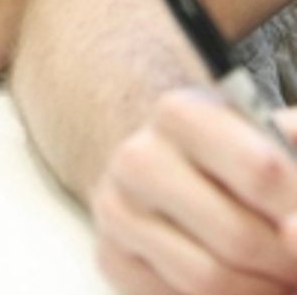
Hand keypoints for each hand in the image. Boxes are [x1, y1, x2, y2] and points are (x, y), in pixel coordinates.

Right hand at [90, 88, 296, 293]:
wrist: (165, 167)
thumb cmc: (232, 156)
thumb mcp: (270, 135)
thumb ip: (294, 147)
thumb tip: (295, 230)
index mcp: (181, 114)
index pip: (261, 173)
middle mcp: (138, 158)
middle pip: (240, 239)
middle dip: (287, 263)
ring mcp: (117, 210)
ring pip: (210, 281)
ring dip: (262, 291)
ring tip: (278, 277)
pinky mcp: (111, 256)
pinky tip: (241, 285)